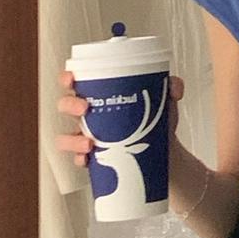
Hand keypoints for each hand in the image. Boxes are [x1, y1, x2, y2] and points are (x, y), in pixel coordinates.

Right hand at [55, 69, 184, 166]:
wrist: (165, 153)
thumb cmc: (158, 121)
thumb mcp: (166, 101)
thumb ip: (172, 87)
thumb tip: (173, 87)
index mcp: (100, 95)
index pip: (75, 82)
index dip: (67, 78)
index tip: (71, 78)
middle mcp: (89, 115)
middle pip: (65, 105)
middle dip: (69, 105)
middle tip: (84, 108)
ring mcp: (88, 137)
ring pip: (66, 136)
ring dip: (72, 139)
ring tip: (90, 144)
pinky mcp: (93, 158)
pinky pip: (78, 159)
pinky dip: (80, 159)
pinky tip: (88, 159)